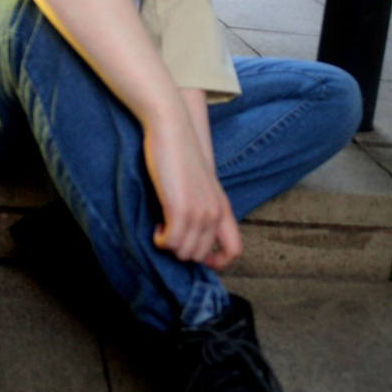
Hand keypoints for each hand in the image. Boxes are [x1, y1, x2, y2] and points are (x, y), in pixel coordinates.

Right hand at [143, 107, 241, 269]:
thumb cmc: (180, 154)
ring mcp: (199, 212)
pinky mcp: (180, 209)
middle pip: (200, 255)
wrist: (172, 128)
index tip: (199, 260)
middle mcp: (215, 213)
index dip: (218, 263)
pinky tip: (156, 225)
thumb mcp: (199, 184)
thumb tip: (190, 232)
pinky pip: (170, 243)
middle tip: (168, 233)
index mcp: (222, 207)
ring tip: (161, 225)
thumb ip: (201, 206)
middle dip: (182, 251)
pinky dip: (160, 240)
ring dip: (169, 245)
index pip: (234, 250)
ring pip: (184, 252)